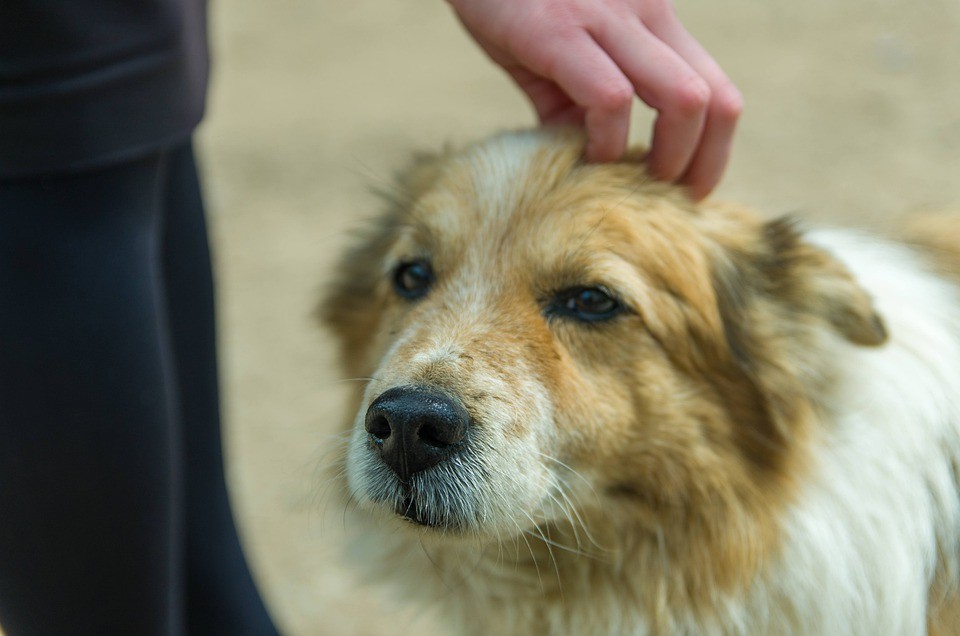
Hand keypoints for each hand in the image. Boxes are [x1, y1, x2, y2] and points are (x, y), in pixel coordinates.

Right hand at [448, 0, 741, 198]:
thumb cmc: (510, 1)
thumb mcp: (559, 48)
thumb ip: (576, 101)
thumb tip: (583, 157)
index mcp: (652, 17)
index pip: (718, 89)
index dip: (715, 150)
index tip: (688, 188)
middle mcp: (645, 12)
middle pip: (714, 101)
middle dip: (700, 164)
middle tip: (666, 198)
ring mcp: (607, 18)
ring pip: (683, 99)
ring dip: (665, 159)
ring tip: (631, 184)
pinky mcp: (559, 31)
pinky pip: (610, 99)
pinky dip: (606, 143)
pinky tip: (584, 157)